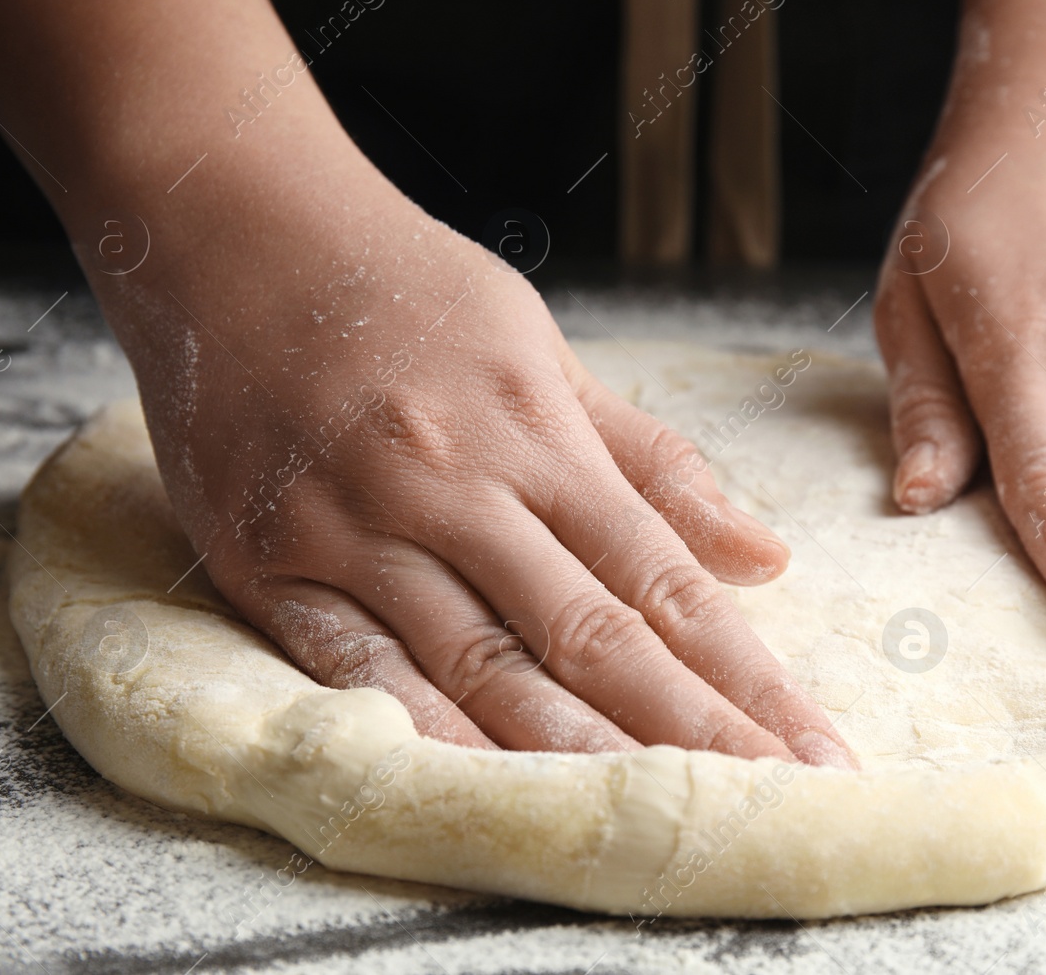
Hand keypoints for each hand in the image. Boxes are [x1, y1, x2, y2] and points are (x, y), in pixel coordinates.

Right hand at [108, 181, 854, 766]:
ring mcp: (361, 523)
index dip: (744, 672)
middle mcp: (460, 483)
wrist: (236, 227)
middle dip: (692, 728)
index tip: (809, 745)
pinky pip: (352, 661)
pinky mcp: (269, 555)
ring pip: (481, 660)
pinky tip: (483, 784)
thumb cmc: (406, 289)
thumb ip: (650, 461)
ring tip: (655, 819)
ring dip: (577, 750)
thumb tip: (762, 555)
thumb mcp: (543, 349)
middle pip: (593, 633)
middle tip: (772, 800)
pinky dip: (419, 727)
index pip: (665, 577)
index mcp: (538, 431)